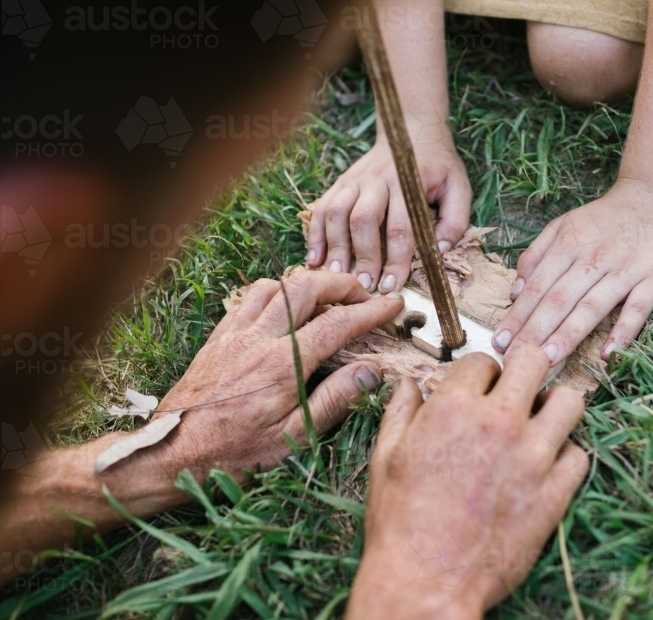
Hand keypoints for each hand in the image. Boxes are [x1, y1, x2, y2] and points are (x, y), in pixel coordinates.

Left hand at [129, 271, 404, 486]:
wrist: (172, 454)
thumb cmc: (234, 453)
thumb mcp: (294, 437)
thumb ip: (335, 399)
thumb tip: (372, 371)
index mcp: (282, 365)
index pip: (337, 323)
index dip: (371, 310)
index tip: (393, 306)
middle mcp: (257, 340)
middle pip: (305, 287)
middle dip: (340, 283)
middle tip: (362, 296)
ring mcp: (234, 334)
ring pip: (274, 285)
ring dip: (305, 284)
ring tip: (326, 300)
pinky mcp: (217, 338)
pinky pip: (247, 298)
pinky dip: (274, 292)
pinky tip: (285, 309)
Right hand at [305, 137, 470, 293]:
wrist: (410, 129)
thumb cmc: (437, 165)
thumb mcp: (458, 186)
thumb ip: (455, 219)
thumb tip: (439, 251)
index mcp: (407, 182)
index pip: (401, 227)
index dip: (396, 259)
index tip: (392, 284)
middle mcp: (377, 179)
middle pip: (363, 220)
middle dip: (363, 256)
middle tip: (364, 285)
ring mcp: (354, 180)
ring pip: (337, 213)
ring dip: (334, 246)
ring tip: (336, 275)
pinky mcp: (340, 182)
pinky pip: (322, 208)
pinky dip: (315, 234)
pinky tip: (314, 258)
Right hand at [346, 347, 588, 619]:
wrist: (426, 581)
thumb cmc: (400, 523)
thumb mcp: (385, 457)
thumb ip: (401, 412)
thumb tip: (410, 385)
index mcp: (454, 408)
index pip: (482, 360)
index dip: (479, 373)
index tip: (478, 389)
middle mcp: (499, 422)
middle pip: (535, 360)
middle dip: (525, 368)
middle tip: (519, 388)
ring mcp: (533, 457)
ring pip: (570, 401)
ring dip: (555, 406)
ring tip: (540, 422)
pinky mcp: (554, 493)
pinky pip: (579, 455)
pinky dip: (566, 456)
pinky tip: (546, 466)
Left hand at [492, 178, 652, 364]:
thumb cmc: (604, 218)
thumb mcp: (563, 225)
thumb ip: (536, 254)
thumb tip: (516, 290)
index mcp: (568, 244)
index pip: (538, 287)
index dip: (518, 316)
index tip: (500, 342)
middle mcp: (593, 258)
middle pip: (560, 299)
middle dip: (535, 331)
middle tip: (516, 358)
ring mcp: (625, 269)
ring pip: (592, 306)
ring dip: (569, 334)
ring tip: (549, 358)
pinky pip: (638, 308)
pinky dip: (624, 331)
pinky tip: (608, 354)